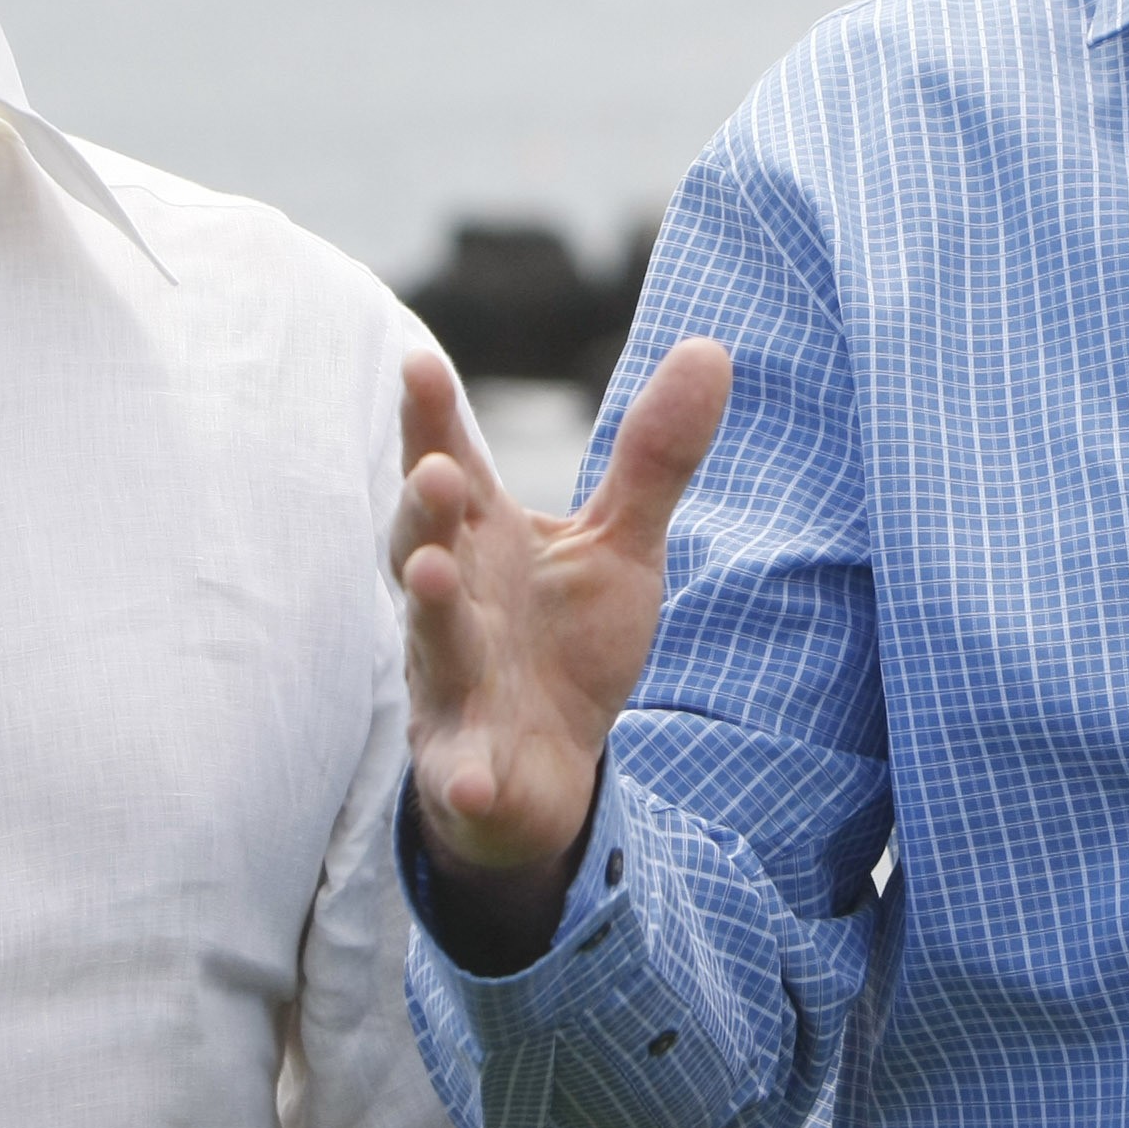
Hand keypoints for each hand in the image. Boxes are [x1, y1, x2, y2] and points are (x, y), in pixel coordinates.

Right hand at [393, 339, 732, 917]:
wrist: (545, 771)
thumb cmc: (564, 642)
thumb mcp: (618, 544)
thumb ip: (653, 457)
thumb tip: (712, 346)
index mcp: (482, 539)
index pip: (450, 464)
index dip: (431, 418)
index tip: (417, 361)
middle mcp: (453, 601)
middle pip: (423, 543)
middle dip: (424, 508)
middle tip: (435, 471)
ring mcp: (453, 683)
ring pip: (433, 642)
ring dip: (428, 610)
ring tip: (427, 578)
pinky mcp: (466, 764)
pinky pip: (459, 771)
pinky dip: (463, 776)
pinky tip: (471, 782)